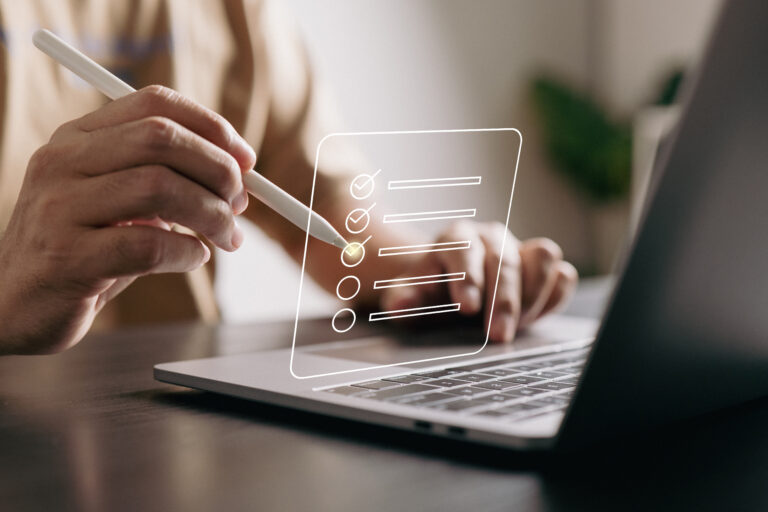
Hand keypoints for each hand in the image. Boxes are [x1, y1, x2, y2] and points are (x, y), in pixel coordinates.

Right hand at [0, 85, 255, 354]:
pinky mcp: (68, 259)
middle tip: (241, 202)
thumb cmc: (82, 249)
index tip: (245, 160)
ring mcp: (60, 208)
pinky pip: (148, 246)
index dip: (211, 126)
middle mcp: (64, 162)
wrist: (13, 303)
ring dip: (211, 214)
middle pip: (160, 139)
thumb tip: (238, 179)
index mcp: (79, 138)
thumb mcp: (119, 202)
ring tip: (227, 237)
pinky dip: (187, 252)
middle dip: (218, 169)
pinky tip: (194, 258)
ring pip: (158, 187)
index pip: (154, 104)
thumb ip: (168, 182)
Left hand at [380, 221, 576, 342]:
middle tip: (498, 335)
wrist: (448, 288)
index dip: (467, 278)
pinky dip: (555, 295)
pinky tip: (537, 317)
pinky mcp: (542, 267)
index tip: (466, 307)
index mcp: (456, 238)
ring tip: (518, 326)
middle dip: (504, 300)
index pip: (464, 250)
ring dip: (534, 295)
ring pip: (543, 257)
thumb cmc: (428, 293)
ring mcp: (520, 249)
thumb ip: (403, 299)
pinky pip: (562, 274)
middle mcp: (491, 238)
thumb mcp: (407, 297)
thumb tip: (400, 304)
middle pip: (505, 260)